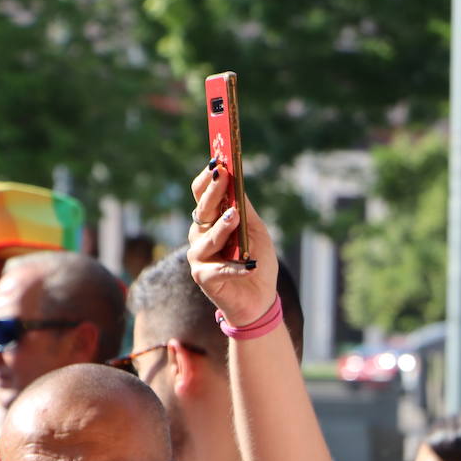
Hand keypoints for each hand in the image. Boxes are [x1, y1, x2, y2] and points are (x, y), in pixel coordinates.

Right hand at [186, 164, 278, 326]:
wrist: (260, 299)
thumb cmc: (257, 261)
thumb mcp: (256, 231)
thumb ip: (245, 210)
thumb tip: (237, 182)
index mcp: (211, 221)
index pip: (202, 195)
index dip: (207, 178)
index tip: (218, 161)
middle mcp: (200, 236)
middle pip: (202, 210)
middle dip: (212, 191)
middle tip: (221, 175)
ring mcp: (199, 257)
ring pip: (207, 239)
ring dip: (222, 228)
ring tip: (234, 217)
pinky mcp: (204, 278)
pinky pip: (219, 270)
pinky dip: (236, 268)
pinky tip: (249, 265)